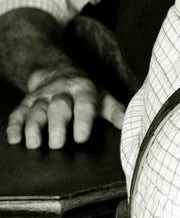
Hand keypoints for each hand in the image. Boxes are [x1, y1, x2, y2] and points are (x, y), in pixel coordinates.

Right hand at [6, 65, 123, 148]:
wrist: (60, 72)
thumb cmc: (87, 92)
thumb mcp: (104, 98)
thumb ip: (116, 111)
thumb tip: (128, 124)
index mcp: (84, 90)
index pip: (84, 104)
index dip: (83, 121)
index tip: (81, 138)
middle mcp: (62, 92)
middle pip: (58, 107)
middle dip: (57, 126)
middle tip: (57, 145)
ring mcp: (42, 96)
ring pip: (36, 110)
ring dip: (33, 127)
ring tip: (34, 145)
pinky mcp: (27, 102)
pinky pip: (18, 113)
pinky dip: (14, 126)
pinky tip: (14, 139)